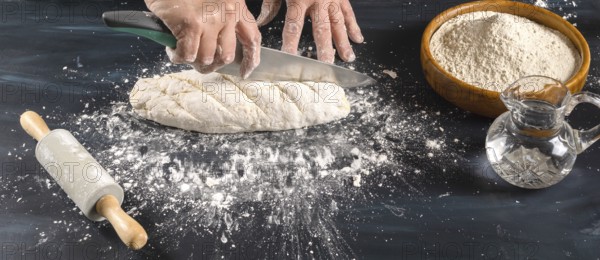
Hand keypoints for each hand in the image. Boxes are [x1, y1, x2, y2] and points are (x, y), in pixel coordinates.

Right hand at [145, 0, 261, 77]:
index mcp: (236, 7)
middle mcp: (227, 13)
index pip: (252, 39)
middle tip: (199, 62)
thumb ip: (222, 22)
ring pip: (206, 58)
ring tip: (182, 52)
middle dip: (212, 65)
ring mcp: (210, 20)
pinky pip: (188, 55)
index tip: (245, 72)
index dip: (250, 59)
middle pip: (226, 55)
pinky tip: (172, 50)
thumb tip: (219, 52)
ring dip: (192, 60)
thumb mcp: (214, 2)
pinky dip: (178, 57)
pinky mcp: (191, 25)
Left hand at [257, 0, 362, 62]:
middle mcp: (318, 0)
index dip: (291, 43)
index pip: (294, 26)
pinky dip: (354, 26)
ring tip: (347, 59)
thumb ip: (271, 5)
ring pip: (339, 23)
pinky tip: (358, 40)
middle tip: (325, 65)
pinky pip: (349, 12)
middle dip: (324, 49)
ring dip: (344, 42)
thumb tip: (261, 23)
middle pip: (321, 29)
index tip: (289, 57)